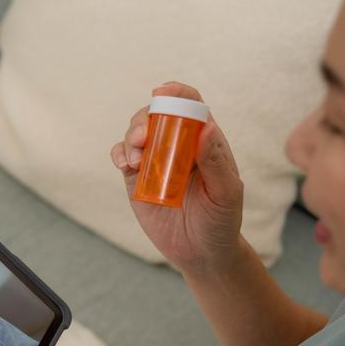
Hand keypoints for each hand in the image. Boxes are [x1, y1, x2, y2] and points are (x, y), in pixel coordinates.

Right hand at [110, 82, 244, 273]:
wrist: (202, 253)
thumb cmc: (221, 220)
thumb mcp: (226, 192)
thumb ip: (215, 161)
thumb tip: (207, 126)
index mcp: (203, 140)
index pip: (190, 105)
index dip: (175, 92)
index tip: (161, 92)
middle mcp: (177, 146)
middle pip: (155, 114)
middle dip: (144, 118)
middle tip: (142, 137)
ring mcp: (155, 162)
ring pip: (136, 134)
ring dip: (130, 137)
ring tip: (135, 159)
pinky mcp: (137, 180)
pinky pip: (123, 157)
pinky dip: (119, 154)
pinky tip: (126, 164)